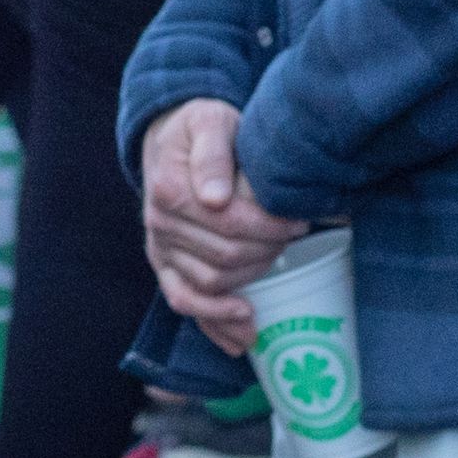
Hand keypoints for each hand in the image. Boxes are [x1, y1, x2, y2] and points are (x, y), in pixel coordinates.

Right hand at [138, 96, 307, 345]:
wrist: (174, 140)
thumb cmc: (201, 129)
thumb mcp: (210, 121)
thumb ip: (212, 152)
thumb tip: (216, 197)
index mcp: (170, 188)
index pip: (228, 223)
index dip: (269, 227)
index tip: (298, 220)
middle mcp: (159, 223)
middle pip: (224, 257)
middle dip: (267, 250)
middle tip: (294, 236)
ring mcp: (160, 248)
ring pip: (210, 284)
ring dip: (250, 281)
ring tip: (277, 263)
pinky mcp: (165, 266)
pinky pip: (184, 302)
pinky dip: (215, 323)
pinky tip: (243, 336)